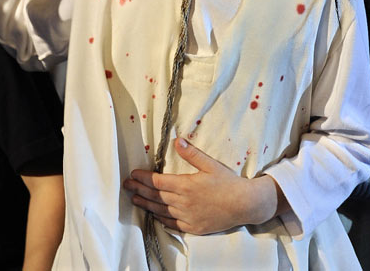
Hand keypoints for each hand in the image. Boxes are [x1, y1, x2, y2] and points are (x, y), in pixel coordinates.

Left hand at [122, 137, 284, 233]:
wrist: (243, 205)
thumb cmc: (227, 182)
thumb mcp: (210, 164)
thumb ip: (191, 153)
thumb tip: (176, 140)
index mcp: (186, 185)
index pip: (158, 181)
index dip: (144, 178)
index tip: (133, 174)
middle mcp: (183, 203)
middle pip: (156, 196)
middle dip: (139, 189)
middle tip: (126, 185)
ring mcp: (187, 217)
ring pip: (161, 210)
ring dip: (146, 204)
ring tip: (134, 199)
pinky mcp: (193, 227)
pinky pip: (172, 224)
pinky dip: (160, 219)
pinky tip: (154, 215)